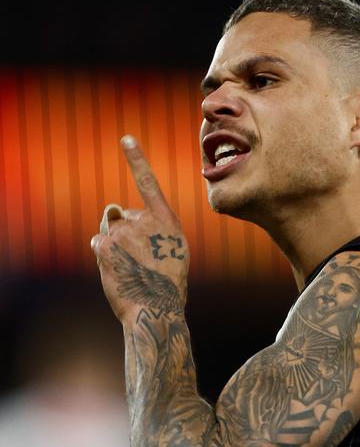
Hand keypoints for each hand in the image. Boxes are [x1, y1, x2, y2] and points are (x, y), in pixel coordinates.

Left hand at [91, 135, 188, 321]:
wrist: (157, 307)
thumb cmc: (166, 281)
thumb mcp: (172, 248)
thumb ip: (150, 226)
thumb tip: (113, 210)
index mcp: (167, 220)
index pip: (148, 183)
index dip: (137, 160)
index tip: (126, 139)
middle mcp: (145, 220)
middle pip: (122, 215)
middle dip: (123, 230)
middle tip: (137, 257)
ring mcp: (124, 231)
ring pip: (108, 228)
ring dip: (113, 242)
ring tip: (129, 265)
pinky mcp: (106, 244)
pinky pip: (98, 242)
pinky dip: (104, 254)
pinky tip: (118, 269)